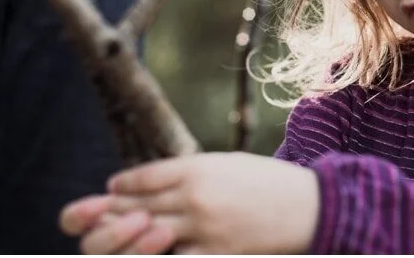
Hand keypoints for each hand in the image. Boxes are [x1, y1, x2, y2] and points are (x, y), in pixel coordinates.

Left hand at [60, 152, 319, 253]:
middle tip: (102, 218)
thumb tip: (155, 181)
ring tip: (126, 237)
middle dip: (115, 213)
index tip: (113, 190)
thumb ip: (192, 171)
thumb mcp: (230, 164)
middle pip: (137, 206)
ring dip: (128, 238)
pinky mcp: (216, 251)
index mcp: (198, 168)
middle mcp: (194, 196)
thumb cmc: (272, 183)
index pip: (143, 177)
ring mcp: (203, 226)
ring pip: (146, 234)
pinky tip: (156, 251)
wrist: (311, 206)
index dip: (122, 186)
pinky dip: (158, 255)